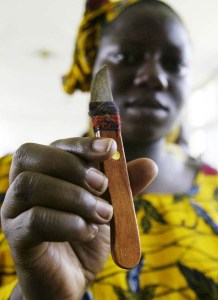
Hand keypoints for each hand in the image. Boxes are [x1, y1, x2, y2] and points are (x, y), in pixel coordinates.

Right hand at [1, 137, 156, 299]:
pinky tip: (88, 232)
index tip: (110, 148)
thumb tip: (150, 165)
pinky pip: (35, 219)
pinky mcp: (17, 237)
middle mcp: (23, 184)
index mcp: (46, 171)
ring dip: (75, 197)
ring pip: (32, 185)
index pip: (55, 144)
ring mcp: (14, 210)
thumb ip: (124, 185)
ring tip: (103, 215)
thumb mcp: (109, 204)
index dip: (82, 143)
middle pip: (31, 155)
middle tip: (102, 186)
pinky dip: (68, 223)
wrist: (71, 276)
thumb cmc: (86, 232)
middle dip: (73, 167)